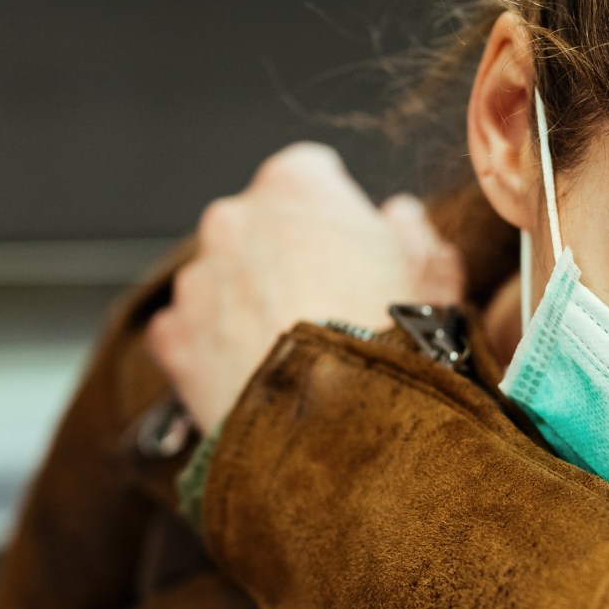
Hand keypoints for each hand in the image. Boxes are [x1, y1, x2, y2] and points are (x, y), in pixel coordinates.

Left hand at [149, 143, 463, 432]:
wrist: (344, 434)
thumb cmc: (395, 349)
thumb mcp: (434, 278)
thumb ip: (414, 232)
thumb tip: (402, 218)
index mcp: (297, 186)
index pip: (309, 173)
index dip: (333, 212)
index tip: (349, 245)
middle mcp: (235, 220)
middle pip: (257, 226)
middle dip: (284, 257)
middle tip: (324, 306)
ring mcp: (198, 279)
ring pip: (220, 280)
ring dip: (246, 303)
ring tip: (290, 353)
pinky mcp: (173, 339)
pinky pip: (188, 334)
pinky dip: (212, 350)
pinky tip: (253, 378)